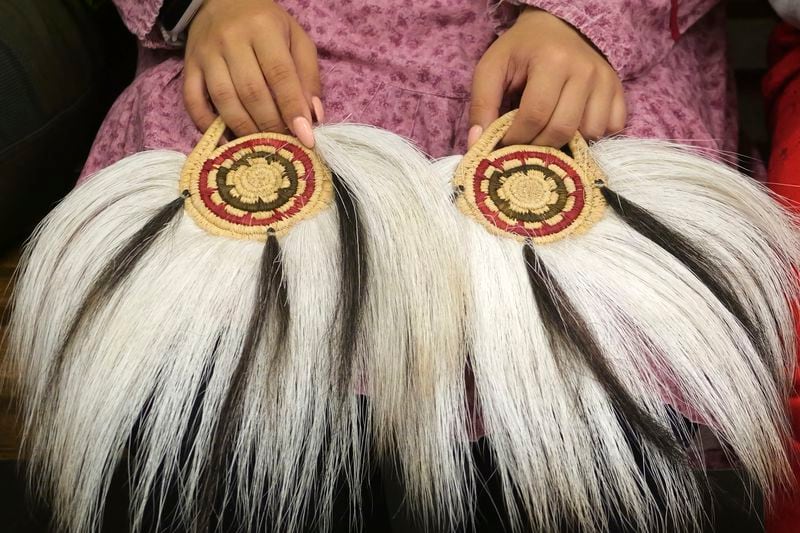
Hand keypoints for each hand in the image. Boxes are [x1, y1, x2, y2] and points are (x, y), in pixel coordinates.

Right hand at [184, 0, 322, 146]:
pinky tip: (227, 142)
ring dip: (245, 129)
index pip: (280, 74)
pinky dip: (208, 126)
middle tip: (285, 144)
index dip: (293, 108)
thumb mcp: (296, 39)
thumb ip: (308, 75)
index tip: (306, 137)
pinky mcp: (189, 67)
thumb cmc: (266, 24)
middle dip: (271, 125)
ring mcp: (206, 54)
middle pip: (252, 92)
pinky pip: (193, 102)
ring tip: (262, 146)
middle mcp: (231, 40)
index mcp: (263, 28)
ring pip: (224, 100)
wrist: (220, 1)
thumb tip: (314, 116)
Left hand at [469, 8, 625, 147]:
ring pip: (590, 133)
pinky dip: (592, 136)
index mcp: (552, 61)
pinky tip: (574, 125)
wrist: (560, 25)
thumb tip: (477, 144)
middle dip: (539, 147)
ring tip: (549, 132)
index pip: (534, 116)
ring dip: (567, 142)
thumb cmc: (522, 49)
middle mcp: (585, 70)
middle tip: (525, 144)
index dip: (516, 138)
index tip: (504, 144)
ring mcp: (606, 81)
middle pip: (562, 130)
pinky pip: (612, 128)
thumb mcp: (492, 67)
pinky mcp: (619, 90)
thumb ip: (481, 104)